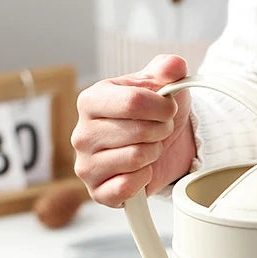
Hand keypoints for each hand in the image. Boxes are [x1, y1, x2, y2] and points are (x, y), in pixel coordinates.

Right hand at [72, 54, 195, 206]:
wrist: (163, 146)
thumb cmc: (157, 113)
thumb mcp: (165, 84)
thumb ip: (169, 68)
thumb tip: (175, 64)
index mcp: (91, 100)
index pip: (133, 102)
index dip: (162, 107)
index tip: (169, 109)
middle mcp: (82, 133)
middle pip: (139, 132)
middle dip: (161, 131)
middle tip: (159, 130)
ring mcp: (86, 165)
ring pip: (137, 158)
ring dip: (154, 154)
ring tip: (149, 148)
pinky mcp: (97, 192)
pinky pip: (127, 188)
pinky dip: (144, 179)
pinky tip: (141, 171)